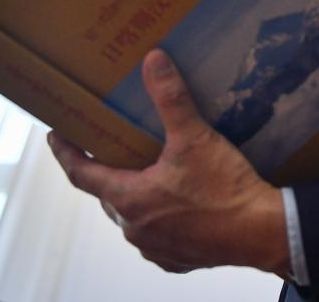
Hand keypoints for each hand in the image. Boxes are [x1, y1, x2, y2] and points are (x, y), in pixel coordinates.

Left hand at [47, 49, 289, 276]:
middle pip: (108, 194)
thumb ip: (171, 98)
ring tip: (147, 173)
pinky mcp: (178, 259)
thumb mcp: (194, 137)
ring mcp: (155, 248)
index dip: (66, 153)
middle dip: (105, 171)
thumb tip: (153, 60)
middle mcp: (134, 228)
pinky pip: (157, 237)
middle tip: (110, 148)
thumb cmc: (224, 188)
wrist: (262, 232)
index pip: (82, 174)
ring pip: (133, 217)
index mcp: (129, 198)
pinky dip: (159, 219)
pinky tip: (175, 206)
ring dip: (134, 196)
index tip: (56, 137)